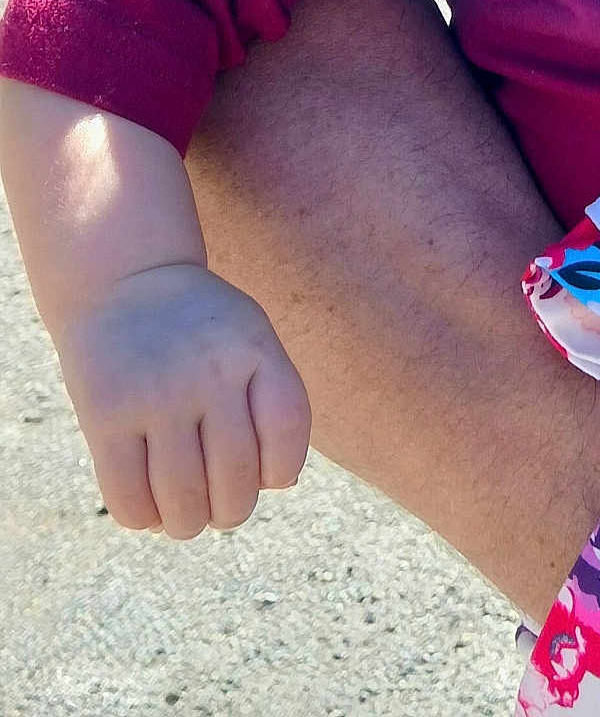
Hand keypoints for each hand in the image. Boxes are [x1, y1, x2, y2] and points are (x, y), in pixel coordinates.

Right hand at [54, 261, 310, 538]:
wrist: (126, 281)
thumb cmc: (202, 330)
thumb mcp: (251, 340)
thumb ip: (273, 402)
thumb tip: (282, 484)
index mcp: (254, 349)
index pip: (288, 431)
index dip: (281, 470)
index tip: (266, 478)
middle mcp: (209, 372)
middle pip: (234, 479)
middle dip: (231, 511)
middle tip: (220, 511)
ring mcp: (156, 394)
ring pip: (182, 498)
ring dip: (187, 524)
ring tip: (185, 518)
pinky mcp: (104, 416)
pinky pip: (127, 496)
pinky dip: (142, 518)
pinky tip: (148, 509)